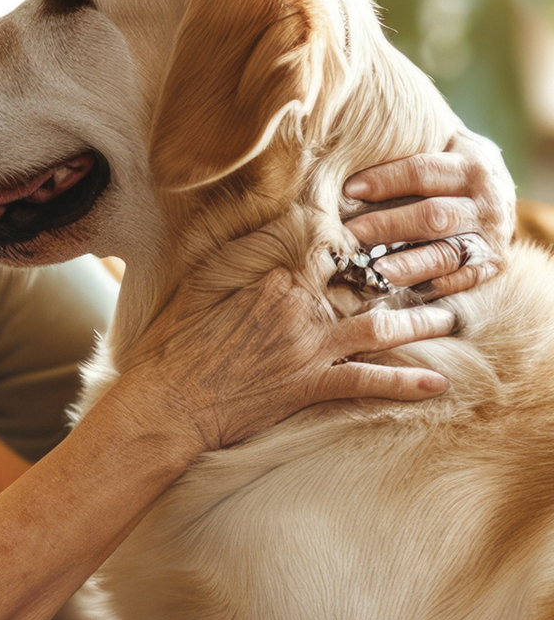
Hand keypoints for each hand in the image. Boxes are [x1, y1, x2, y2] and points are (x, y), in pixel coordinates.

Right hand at [122, 262, 454, 454]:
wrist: (170, 400)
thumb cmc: (176, 343)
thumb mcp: (201, 282)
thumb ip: (233, 251)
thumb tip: (250, 219)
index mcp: (276, 276)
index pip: (333, 245)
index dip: (363, 238)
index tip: (386, 231)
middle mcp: (300, 306)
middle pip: (367, 283)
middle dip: (406, 273)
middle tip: (437, 266)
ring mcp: (309, 347)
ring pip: (381, 329)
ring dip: (420, 324)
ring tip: (449, 318)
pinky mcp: (311, 385)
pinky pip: (369, 382)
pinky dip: (406, 384)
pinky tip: (437, 384)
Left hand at [343, 129, 513, 300]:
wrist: (502, 198)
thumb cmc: (454, 170)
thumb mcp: (445, 146)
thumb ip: (411, 148)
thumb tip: (349, 151)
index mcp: (472, 165)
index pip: (423, 171)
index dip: (385, 180)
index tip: (349, 190)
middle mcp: (487, 202)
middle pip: (433, 215)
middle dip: (388, 225)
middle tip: (351, 232)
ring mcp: (491, 237)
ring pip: (445, 253)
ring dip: (408, 264)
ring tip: (376, 268)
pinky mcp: (491, 266)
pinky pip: (460, 280)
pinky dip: (431, 286)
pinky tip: (401, 287)